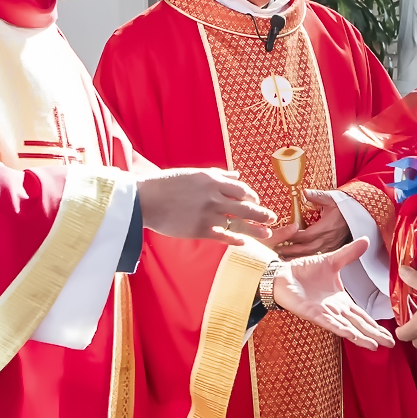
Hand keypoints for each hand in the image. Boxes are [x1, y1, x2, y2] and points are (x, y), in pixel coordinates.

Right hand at [137, 168, 278, 244]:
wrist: (144, 199)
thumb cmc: (166, 185)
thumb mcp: (193, 174)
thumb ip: (218, 175)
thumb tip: (237, 175)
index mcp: (212, 180)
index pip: (242, 189)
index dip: (252, 196)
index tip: (256, 202)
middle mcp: (213, 196)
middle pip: (246, 206)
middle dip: (262, 213)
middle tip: (272, 218)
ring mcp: (207, 214)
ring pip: (238, 223)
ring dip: (255, 229)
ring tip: (267, 234)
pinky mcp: (199, 229)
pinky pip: (223, 236)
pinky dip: (234, 240)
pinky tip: (242, 243)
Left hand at [267, 189, 354, 257]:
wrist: (360, 216)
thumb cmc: (344, 207)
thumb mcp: (332, 199)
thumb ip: (318, 196)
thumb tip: (305, 192)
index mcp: (325, 227)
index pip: (304, 235)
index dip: (292, 236)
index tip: (280, 235)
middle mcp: (326, 239)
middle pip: (304, 249)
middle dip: (289, 250)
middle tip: (274, 249)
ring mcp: (329, 246)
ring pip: (309, 255)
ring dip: (295, 256)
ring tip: (280, 257)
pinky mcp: (331, 249)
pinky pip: (316, 256)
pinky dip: (304, 258)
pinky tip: (294, 260)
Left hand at [274, 240, 392, 348]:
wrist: (281, 274)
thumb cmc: (303, 271)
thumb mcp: (331, 260)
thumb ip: (349, 254)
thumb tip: (365, 240)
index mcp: (341, 300)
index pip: (362, 315)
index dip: (375, 324)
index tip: (389, 334)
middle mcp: (335, 310)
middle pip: (359, 325)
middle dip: (374, 335)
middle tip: (390, 344)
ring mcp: (324, 313)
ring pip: (346, 327)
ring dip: (360, 336)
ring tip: (374, 345)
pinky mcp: (311, 313)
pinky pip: (328, 322)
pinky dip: (339, 329)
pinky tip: (350, 335)